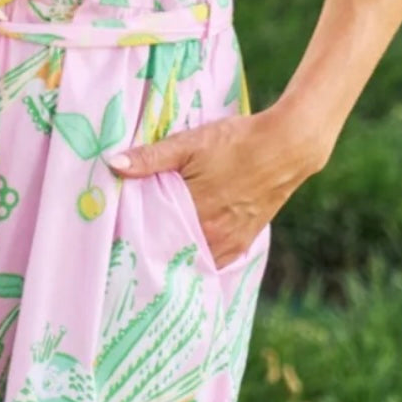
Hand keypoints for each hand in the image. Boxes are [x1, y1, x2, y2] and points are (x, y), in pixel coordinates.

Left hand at [106, 105, 320, 268]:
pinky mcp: (244, 241)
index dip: (134, 236)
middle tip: (129, 243)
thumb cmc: (238, 141)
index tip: (117, 235)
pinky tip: (185, 250)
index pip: (152, 237)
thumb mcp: (190, 143)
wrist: (289, 146)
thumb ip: (151, 157)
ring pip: (192, 258)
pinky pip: (215, 260)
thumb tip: (113, 165)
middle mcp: (212, 236)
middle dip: (151, 247)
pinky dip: (199, 257)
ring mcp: (230, 242)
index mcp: (195, 214)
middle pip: (171, 251)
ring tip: (154, 247)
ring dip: (175, 253)